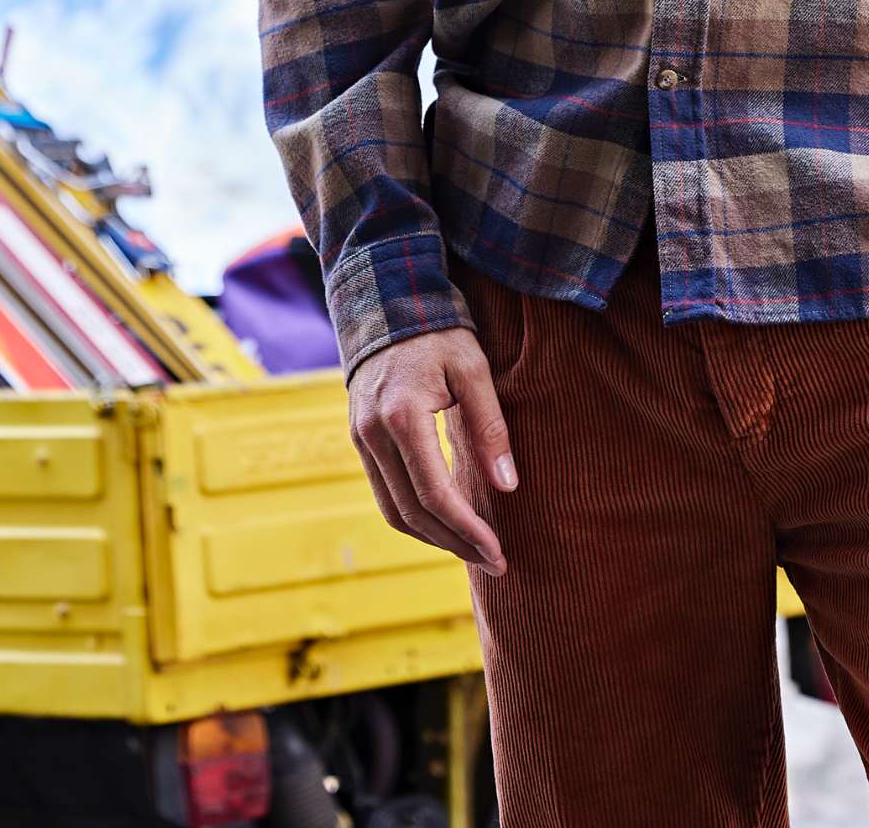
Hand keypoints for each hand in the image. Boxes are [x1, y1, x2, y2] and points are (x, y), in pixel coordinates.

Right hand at [347, 325, 516, 575]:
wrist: (386, 305)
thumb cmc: (439, 334)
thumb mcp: (474, 370)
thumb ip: (490, 427)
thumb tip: (507, 486)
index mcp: (402, 417)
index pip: (435, 494)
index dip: (467, 530)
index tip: (499, 552)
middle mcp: (373, 435)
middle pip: (412, 513)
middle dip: (455, 544)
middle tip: (494, 562)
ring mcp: (361, 440)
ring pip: (393, 511)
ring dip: (434, 538)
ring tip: (474, 550)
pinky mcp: (361, 441)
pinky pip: (386, 494)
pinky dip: (415, 517)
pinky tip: (447, 524)